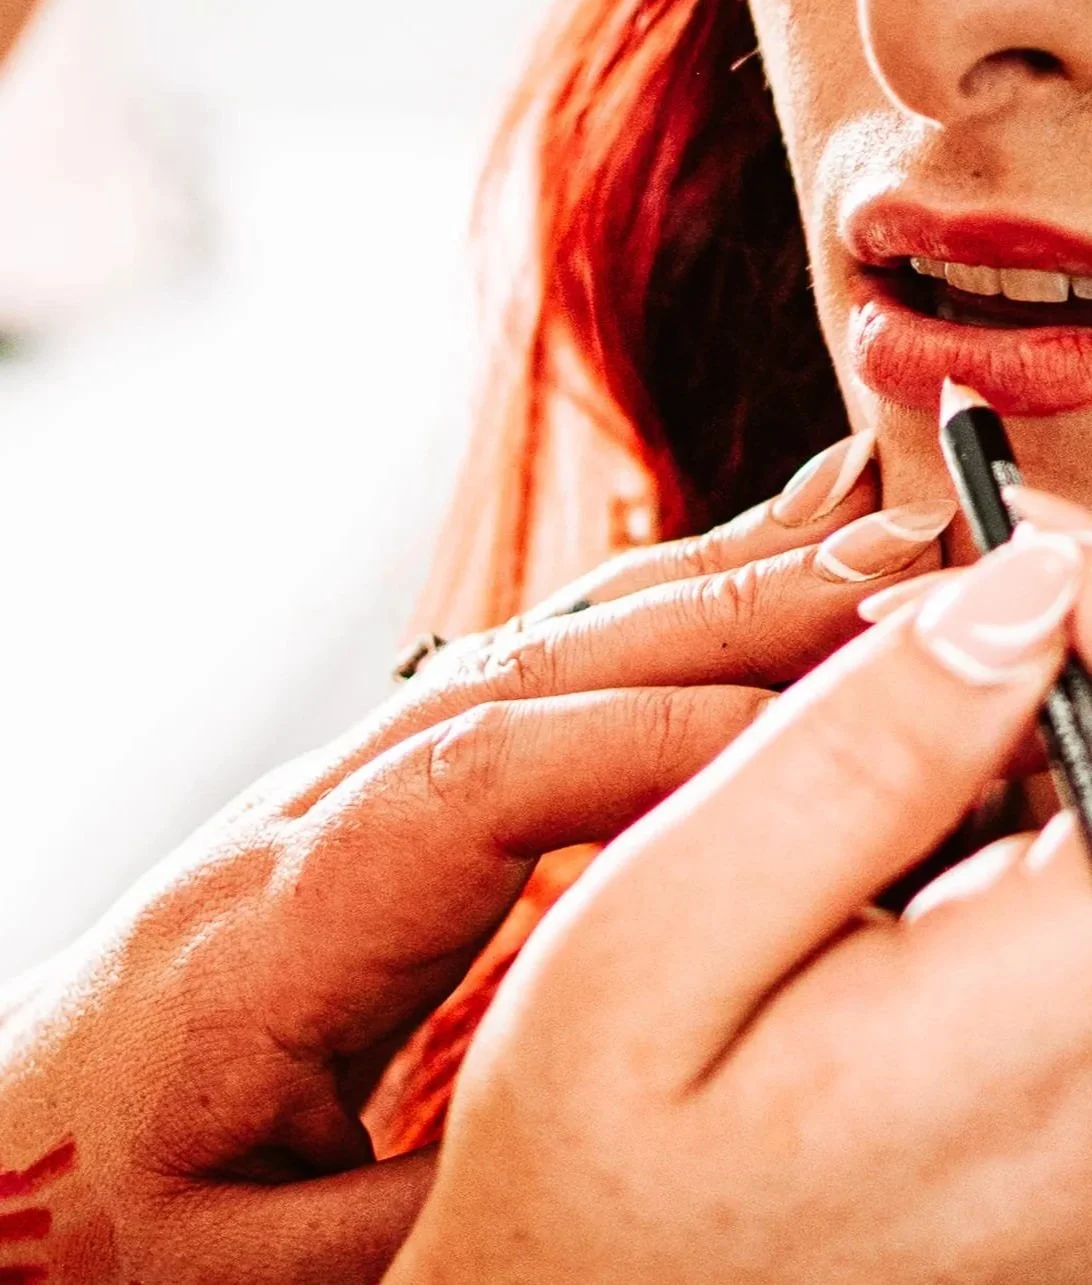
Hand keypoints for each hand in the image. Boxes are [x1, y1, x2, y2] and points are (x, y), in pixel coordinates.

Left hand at [0, 430, 943, 1282]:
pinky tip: (727, 592)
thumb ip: (455, 1197)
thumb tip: (636, 1118)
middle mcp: (313, 815)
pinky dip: (642, 629)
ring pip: (534, 655)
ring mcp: (342, 792)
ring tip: (841, 541)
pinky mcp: (375, 806)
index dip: (658, 743)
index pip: (484, 782)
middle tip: (883, 565)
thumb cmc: (106, 1220)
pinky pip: (526, 689)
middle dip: (713, 612)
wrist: (4, 1160)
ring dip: (692, 590)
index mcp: (277, 922)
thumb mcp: (274, 1266)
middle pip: (528, 674)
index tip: (818, 737)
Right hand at [387, 523, 1091, 1283]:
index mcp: (1009, 1053)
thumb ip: (848, 762)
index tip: (998, 557)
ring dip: (1052, 756)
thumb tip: (1020, 596)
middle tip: (943, 631)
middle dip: (1068, 679)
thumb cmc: (582, 1147)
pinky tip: (935, 842)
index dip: (1090, 622)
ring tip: (916, 739)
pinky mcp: (1078, 1158)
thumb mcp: (661, 929)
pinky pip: (1084, 950)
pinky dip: (1038, 847)